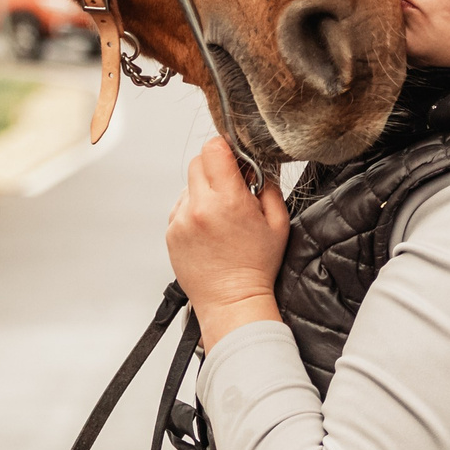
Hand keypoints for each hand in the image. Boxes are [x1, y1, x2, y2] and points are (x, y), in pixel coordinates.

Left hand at [166, 136, 288, 348]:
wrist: (232, 301)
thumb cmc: (256, 266)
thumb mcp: (278, 223)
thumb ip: (268, 187)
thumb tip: (257, 166)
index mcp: (228, 201)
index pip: (214, 149)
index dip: (225, 148)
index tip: (234, 159)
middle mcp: (200, 208)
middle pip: (198, 162)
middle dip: (215, 168)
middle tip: (231, 187)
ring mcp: (181, 221)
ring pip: (188, 185)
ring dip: (203, 190)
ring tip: (220, 216)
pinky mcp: (171, 233)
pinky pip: (180, 207)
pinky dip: (193, 210)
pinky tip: (209, 229)